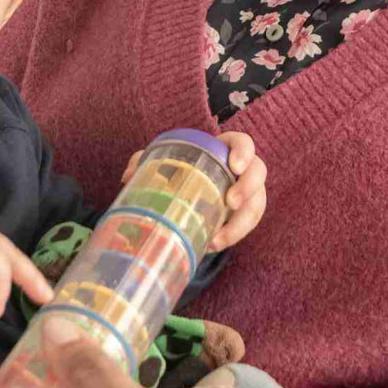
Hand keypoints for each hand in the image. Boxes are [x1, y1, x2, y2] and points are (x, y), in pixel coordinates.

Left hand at [121, 131, 267, 250]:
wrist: (189, 188)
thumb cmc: (179, 168)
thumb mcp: (163, 161)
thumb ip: (146, 161)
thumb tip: (129, 176)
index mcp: (225, 149)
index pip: (244, 143)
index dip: (244, 152)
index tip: (235, 166)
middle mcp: (242, 169)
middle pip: (259, 173)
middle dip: (248, 187)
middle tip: (230, 202)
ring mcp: (247, 192)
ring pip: (257, 204)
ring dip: (242, 223)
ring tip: (218, 239)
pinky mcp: (244, 214)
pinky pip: (248, 225)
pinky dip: (233, 236)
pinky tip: (213, 244)